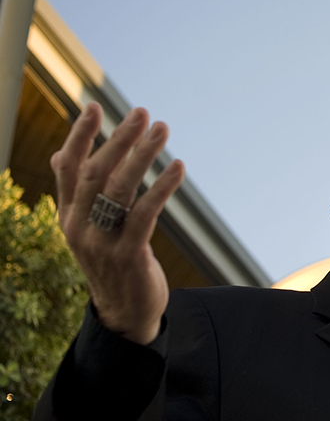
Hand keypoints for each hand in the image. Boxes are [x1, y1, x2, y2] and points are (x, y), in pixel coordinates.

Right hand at [50, 103, 184, 344]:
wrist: (124, 314)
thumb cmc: (110, 261)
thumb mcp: (87, 228)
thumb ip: (77, 193)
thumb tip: (60, 153)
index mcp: (68, 217)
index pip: (68, 169)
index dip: (80, 137)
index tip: (94, 106)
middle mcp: (79, 227)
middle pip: (96, 173)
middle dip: (118, 139)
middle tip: (141, 112)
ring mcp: (102, 243)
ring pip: (120, 189)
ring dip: (143, 155)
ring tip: (161, 129)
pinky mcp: (129, 255)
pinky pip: (145, 214)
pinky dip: (162, 187)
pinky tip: (178, 167)